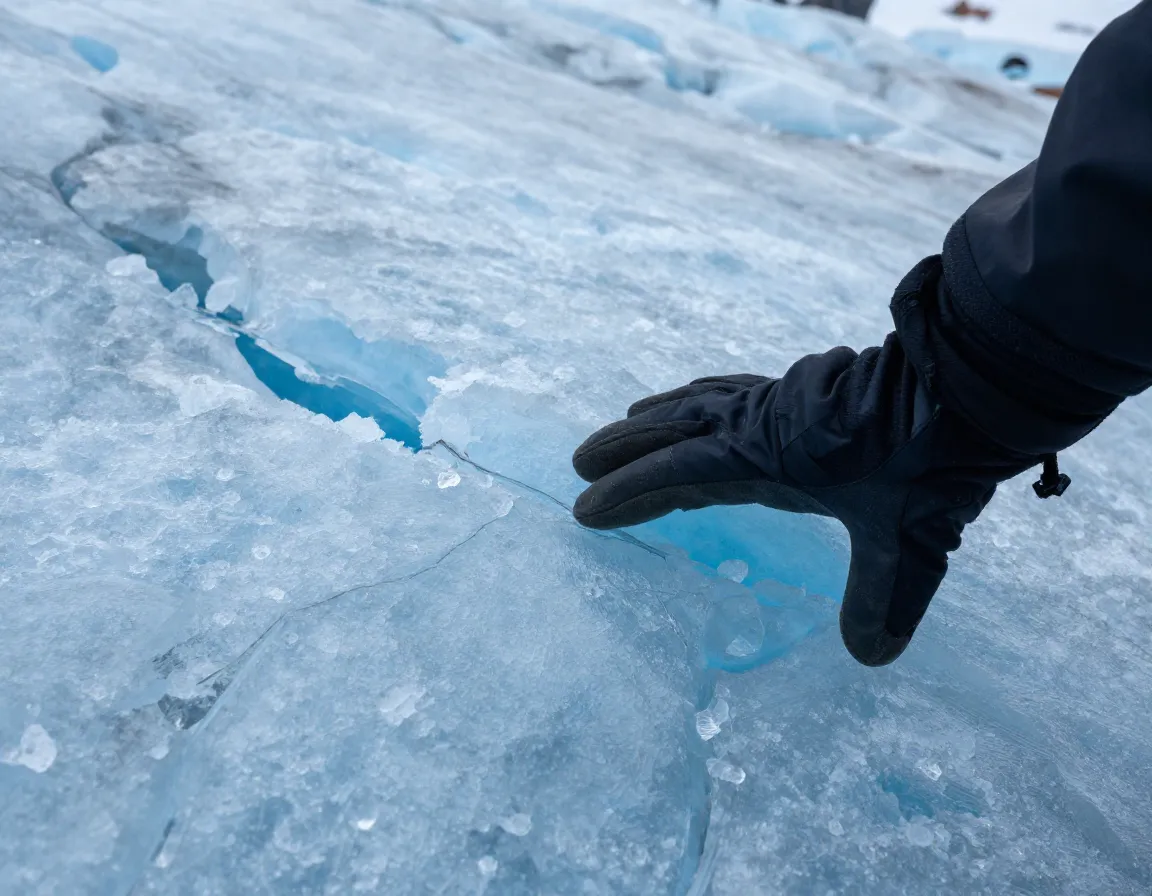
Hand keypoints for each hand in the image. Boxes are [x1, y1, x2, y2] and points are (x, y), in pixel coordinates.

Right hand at [572, 336, 1034, 664]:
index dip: (631, 493)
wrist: (970, 388)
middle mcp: (763, 421)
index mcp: (767, 453)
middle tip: (579, 462)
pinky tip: (706, 400)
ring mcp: (782, 399)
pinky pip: (733, 390)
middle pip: (677, 429)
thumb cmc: (931, 459)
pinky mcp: (805, 388)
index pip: (681, 473)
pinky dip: (703, 396)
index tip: (586, 509)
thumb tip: (872, 657)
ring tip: (628, 424)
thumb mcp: (908, 538)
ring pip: (703, 402)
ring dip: (660, 417)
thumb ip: (883, 595)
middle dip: (625, 449)